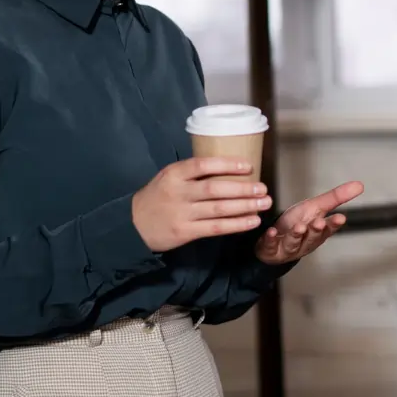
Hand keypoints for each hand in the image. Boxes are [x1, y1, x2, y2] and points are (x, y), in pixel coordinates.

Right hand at [132, 157, 270, 252]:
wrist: (132, 225)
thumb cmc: (157, 197)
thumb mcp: (168, 177)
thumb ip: (192, 173)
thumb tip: (229, 168)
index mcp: (174, 174)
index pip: (202, 165)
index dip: (226, 164)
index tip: (248, 166)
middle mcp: (178, 192)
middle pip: (215, 189)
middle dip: (242, 189)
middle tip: (263, 188)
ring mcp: (182, 214)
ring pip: (218, 209)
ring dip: (244, 206)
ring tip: (264, 204)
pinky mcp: (185, 232)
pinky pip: (215, 228)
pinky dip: (236, 224)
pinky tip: (252, 221)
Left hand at [256, 181, 364, 264]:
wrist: (273, 241)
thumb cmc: (297, 222)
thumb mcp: (316, 207)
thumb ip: (336, 197)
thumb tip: (360, 185)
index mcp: (318, 232)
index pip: (329, 228)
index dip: (333, 224)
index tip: (340, 218)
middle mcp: (305, 242)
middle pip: (312, 237)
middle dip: (315, 230)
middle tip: (318, 223)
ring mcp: (288, 247)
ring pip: (294, 243)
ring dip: (296, 235)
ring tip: (298, 227)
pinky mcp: (271, 250)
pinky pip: (271, 246)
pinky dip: (271, 239)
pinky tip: (272, 232)